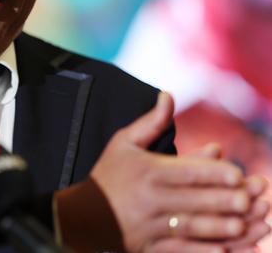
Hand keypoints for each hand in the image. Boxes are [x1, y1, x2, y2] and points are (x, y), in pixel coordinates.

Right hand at [91, 92, 269, 252]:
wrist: (82, 214)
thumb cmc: (108, 175)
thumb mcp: (124, 142)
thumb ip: (151, 122)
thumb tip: (168, 95)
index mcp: (147, 171)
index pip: (185, 172)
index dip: (213, 173)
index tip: (237, 174)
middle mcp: (150, 198)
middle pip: (192, 199)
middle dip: (223, 201)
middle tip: (250, 201)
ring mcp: (150, 225)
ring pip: (190, 226)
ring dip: (218, 227)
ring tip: (243, 226)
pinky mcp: (149, 246)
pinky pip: (179, 250)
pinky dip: (201, 251)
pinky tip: (222, 250)